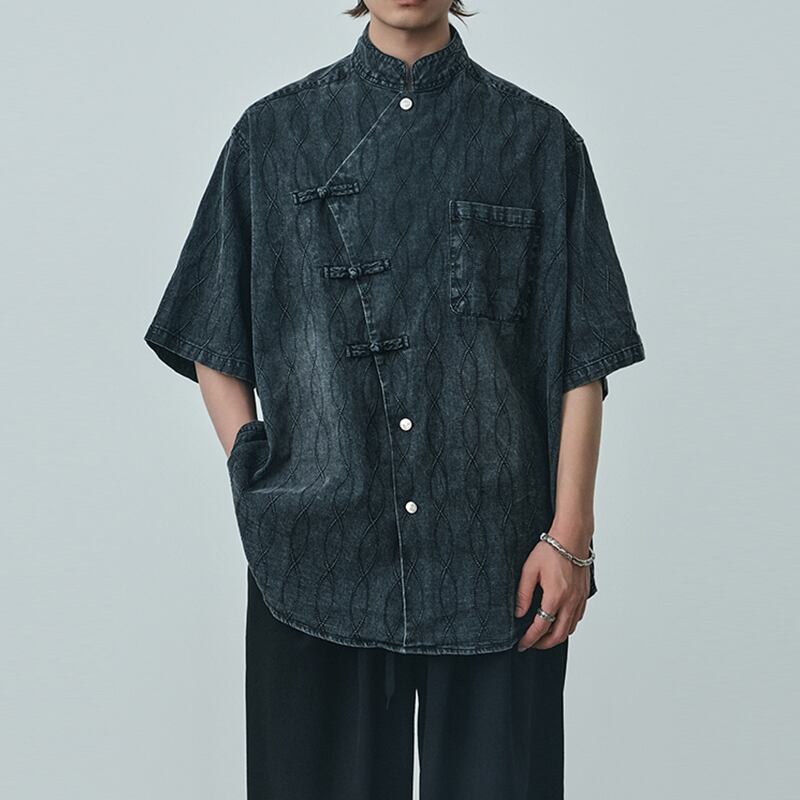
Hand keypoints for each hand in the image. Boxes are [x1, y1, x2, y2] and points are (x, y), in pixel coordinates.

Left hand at [514, 532, 590, 650]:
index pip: (541, 627)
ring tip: (542, 636)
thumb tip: (518, 614)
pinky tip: (558, 622)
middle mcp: (570, 602)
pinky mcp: (584, 595)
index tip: (521, 645)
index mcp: (555, 597)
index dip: (530, 639)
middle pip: (558, 635)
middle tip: (531, 644)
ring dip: (556, 637)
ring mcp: (579, 600)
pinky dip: (567, 626)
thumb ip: (523, 594)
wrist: (572, 538)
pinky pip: (577, 619)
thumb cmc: (550, 551)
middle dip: (543, 644)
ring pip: (570, 629)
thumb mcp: (529, 570)